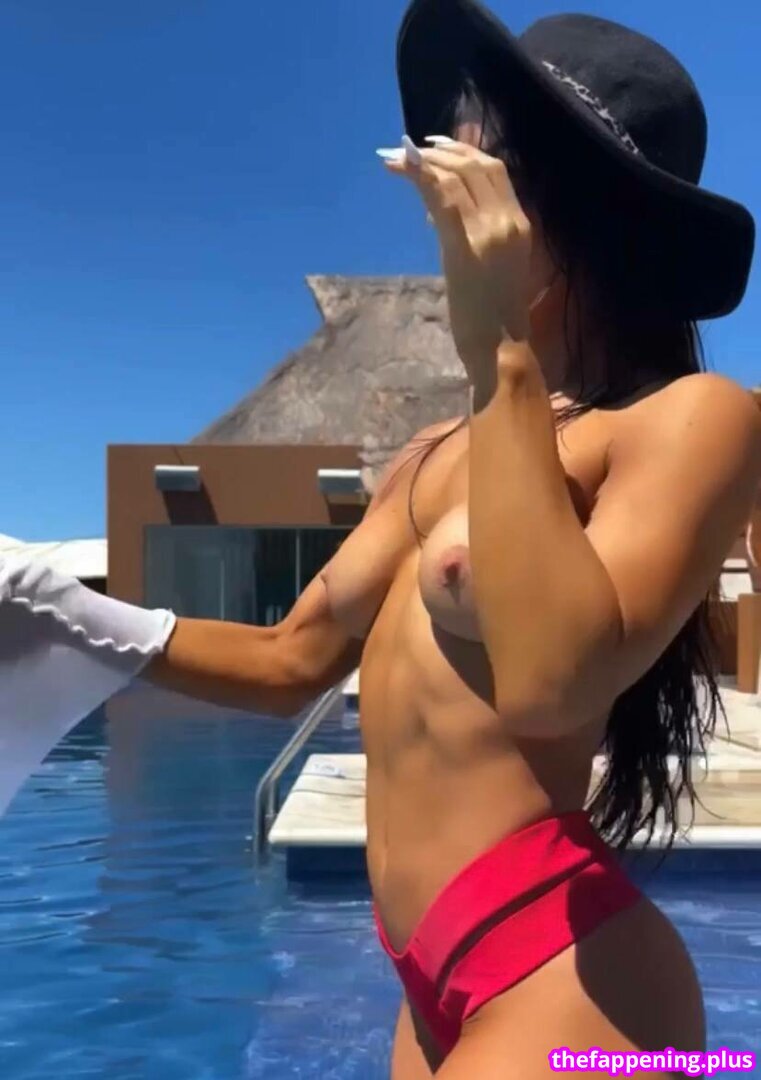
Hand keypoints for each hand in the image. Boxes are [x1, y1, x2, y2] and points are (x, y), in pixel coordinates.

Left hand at [380, 136, 532, 380]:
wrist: (499, 348)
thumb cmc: (492, 318)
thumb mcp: (490, 266)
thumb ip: (473, 234)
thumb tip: (439, 212)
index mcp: (521, 224)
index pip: (495, 171)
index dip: (465, 151)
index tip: (438, 146)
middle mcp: (509, 220)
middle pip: (477, 165)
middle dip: (443, 151)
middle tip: (413, 147)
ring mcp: (489, 232)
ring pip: (456, 176)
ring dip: (424, 161)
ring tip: (398, 157)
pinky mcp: (464, 246)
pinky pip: (442, 198)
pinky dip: (420, 177)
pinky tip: (400, 170)